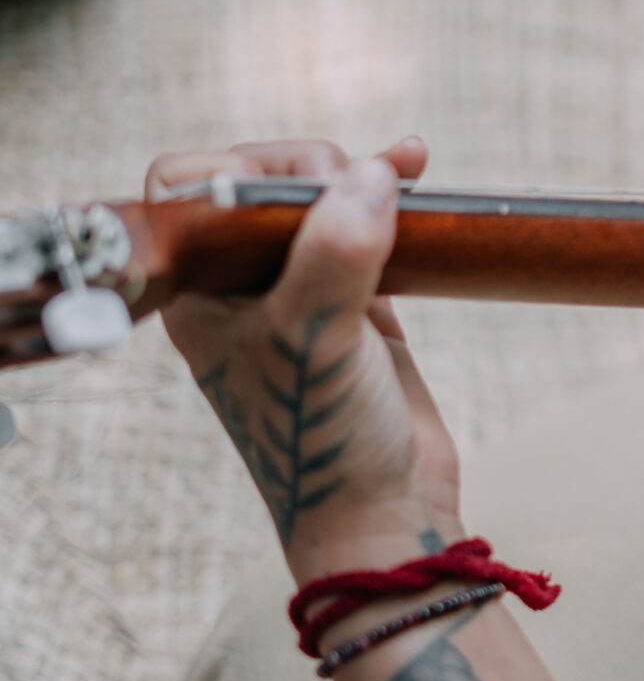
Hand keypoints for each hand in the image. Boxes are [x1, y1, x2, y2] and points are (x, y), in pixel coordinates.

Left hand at [147, 136, 463, 577]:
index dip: (240, 172)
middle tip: (360, 194)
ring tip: (404, 171)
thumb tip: (370, 176)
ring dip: (358, 174)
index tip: (301, 192)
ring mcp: (301, 290)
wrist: (386, 512)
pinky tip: (417, 171)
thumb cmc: (323, 442)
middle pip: (260, 180)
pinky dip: (391, 195)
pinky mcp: (357, 300)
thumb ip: (332, 258)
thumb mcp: (314, 343)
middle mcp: (242, 285)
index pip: (189, 187)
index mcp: (202, 292)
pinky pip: (366, 225)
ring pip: (317, 197)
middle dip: (314, 169)